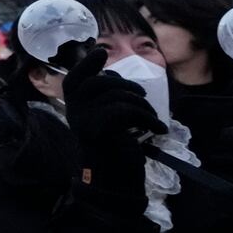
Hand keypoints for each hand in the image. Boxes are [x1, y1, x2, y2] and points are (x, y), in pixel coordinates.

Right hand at [63, 48, 163, 196]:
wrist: (115, 180)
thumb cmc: (114, 149)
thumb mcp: (107, 119)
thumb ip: (106, 98)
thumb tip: (111, 74)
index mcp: (75, 108)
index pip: (74, 80)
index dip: (86, 65)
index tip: (101, 52)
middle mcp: (75, 113)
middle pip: (99, 83)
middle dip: (126, 85)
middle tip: (143, 97)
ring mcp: (84, 121)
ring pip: (117, 96)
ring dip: (143, 106)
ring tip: (153, 120)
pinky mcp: (98, 130)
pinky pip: (125, 110)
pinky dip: (147, 118)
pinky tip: (158, 130)